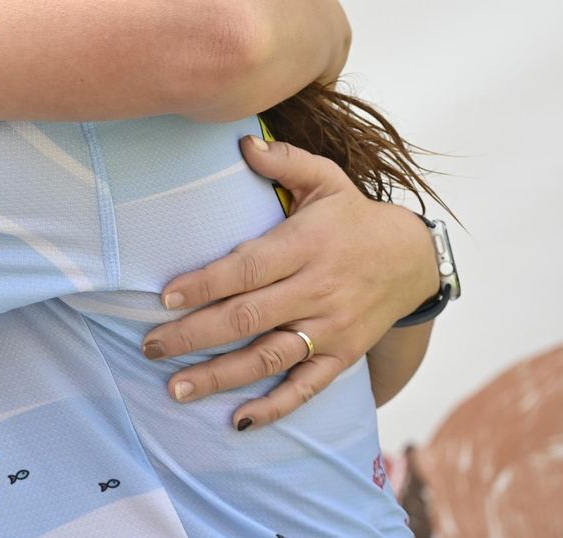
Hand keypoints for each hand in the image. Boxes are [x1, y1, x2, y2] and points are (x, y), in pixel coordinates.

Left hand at [142, 137, 438, 429]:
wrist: (412, 260)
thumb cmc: (352, 217)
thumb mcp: (327, 180)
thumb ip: (285, 160)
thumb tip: (242, 143)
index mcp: (304, 246)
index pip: (248, 268)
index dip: (206, 283)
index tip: (165, 296)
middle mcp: (316, 291)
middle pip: (247, 318)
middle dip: (194, 335)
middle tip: (151, 346)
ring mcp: (329, 329)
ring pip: (268, 358)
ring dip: (220, 377)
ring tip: (176, 389)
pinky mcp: (341, 357)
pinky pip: (306, 388)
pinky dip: (274, 407)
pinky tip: (239, 421)